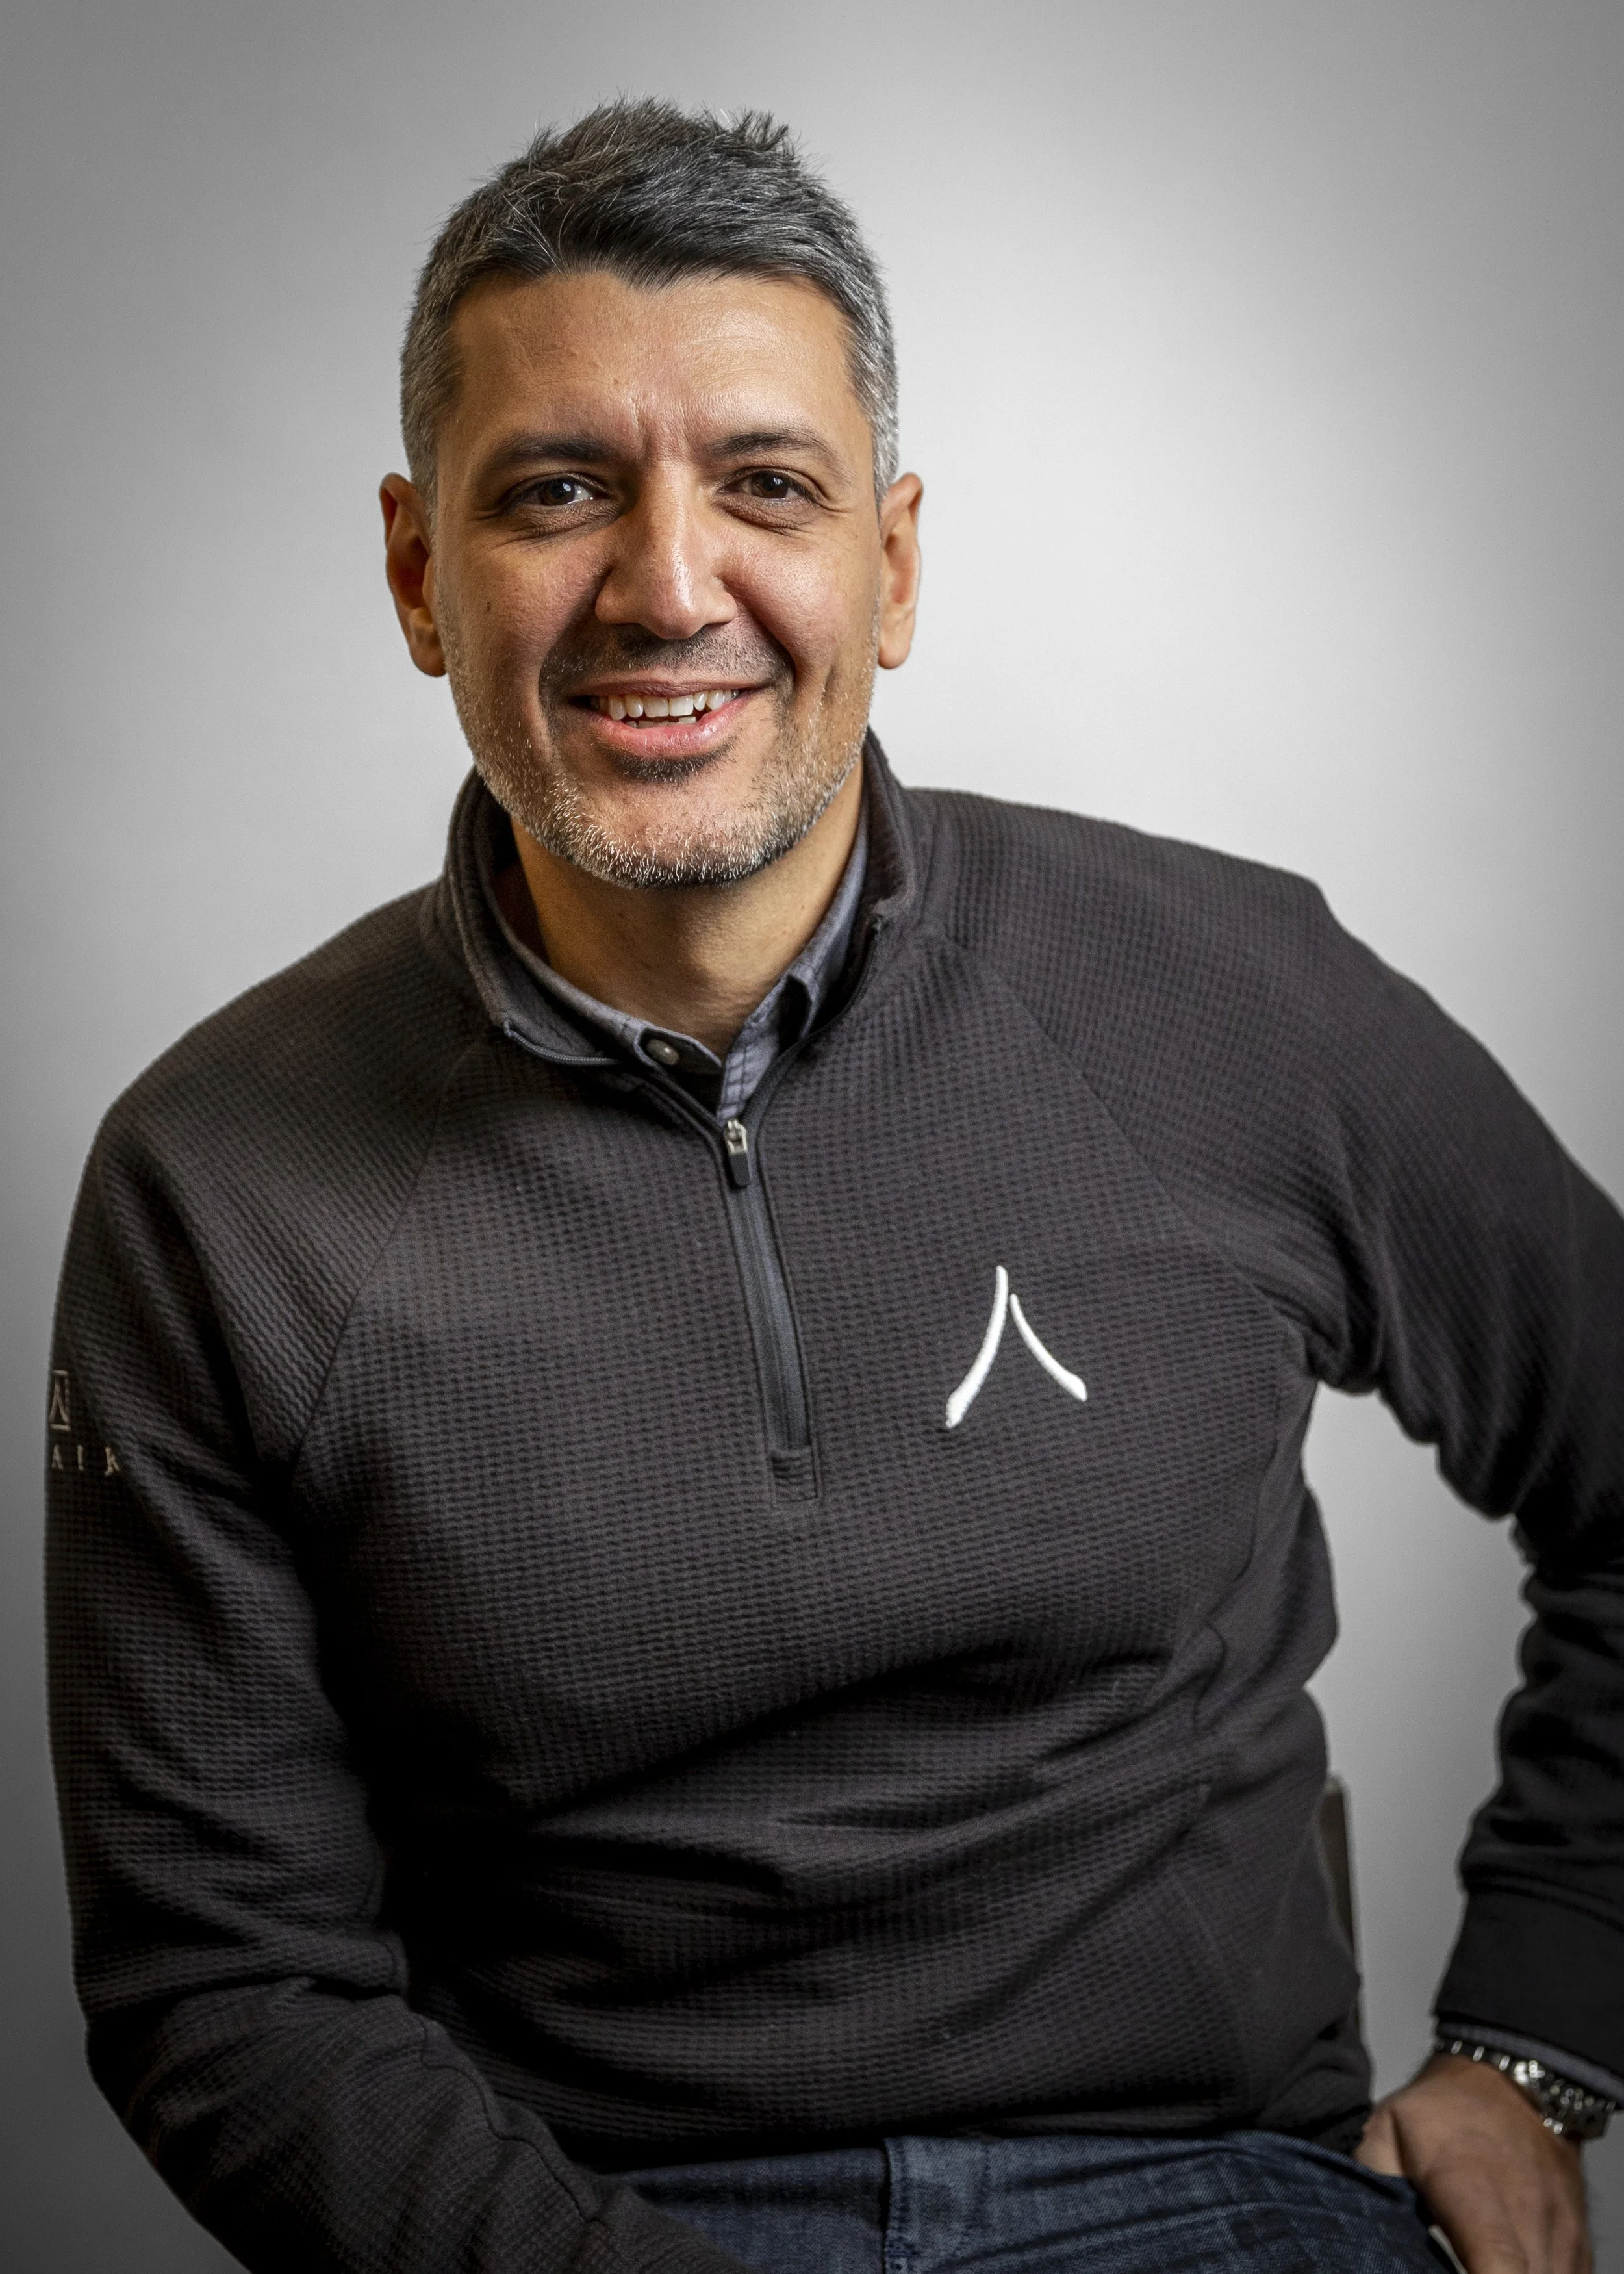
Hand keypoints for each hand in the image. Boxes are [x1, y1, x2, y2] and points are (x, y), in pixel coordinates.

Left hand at [1356, 2052, 1589, 2271]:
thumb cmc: (1443, 2113)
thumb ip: (1370, 2179)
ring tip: (1471, 2267)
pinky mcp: (1578, 2248)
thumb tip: (1352, 2225)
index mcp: (1474, 2191)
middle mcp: (1529, 2216)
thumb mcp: (1388, 2127)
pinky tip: (1503, 2270)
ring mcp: (1561, 2234)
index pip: (1498, 2263)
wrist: (1512, 2083)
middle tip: (1453, 2267)